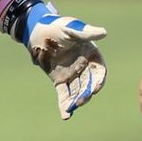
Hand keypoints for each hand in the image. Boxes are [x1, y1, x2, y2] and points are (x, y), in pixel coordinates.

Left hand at [22, 2, 106, 119]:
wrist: (37, 30)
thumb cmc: (57, 25)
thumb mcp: (72, 28)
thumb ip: (86, 33)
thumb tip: (104, 33)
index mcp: (91, 54)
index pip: (99, 70)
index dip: (99, 79)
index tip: (96, 87)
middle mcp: (84, 67)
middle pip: (88, 83)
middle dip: (86, 93)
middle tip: (81, 100)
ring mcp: (72, 75)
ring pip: (77, 91)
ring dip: (76, 100)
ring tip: (71, 108)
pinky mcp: (59, 80)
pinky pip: (63, 93)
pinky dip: (64, 103)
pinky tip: (65, 115)